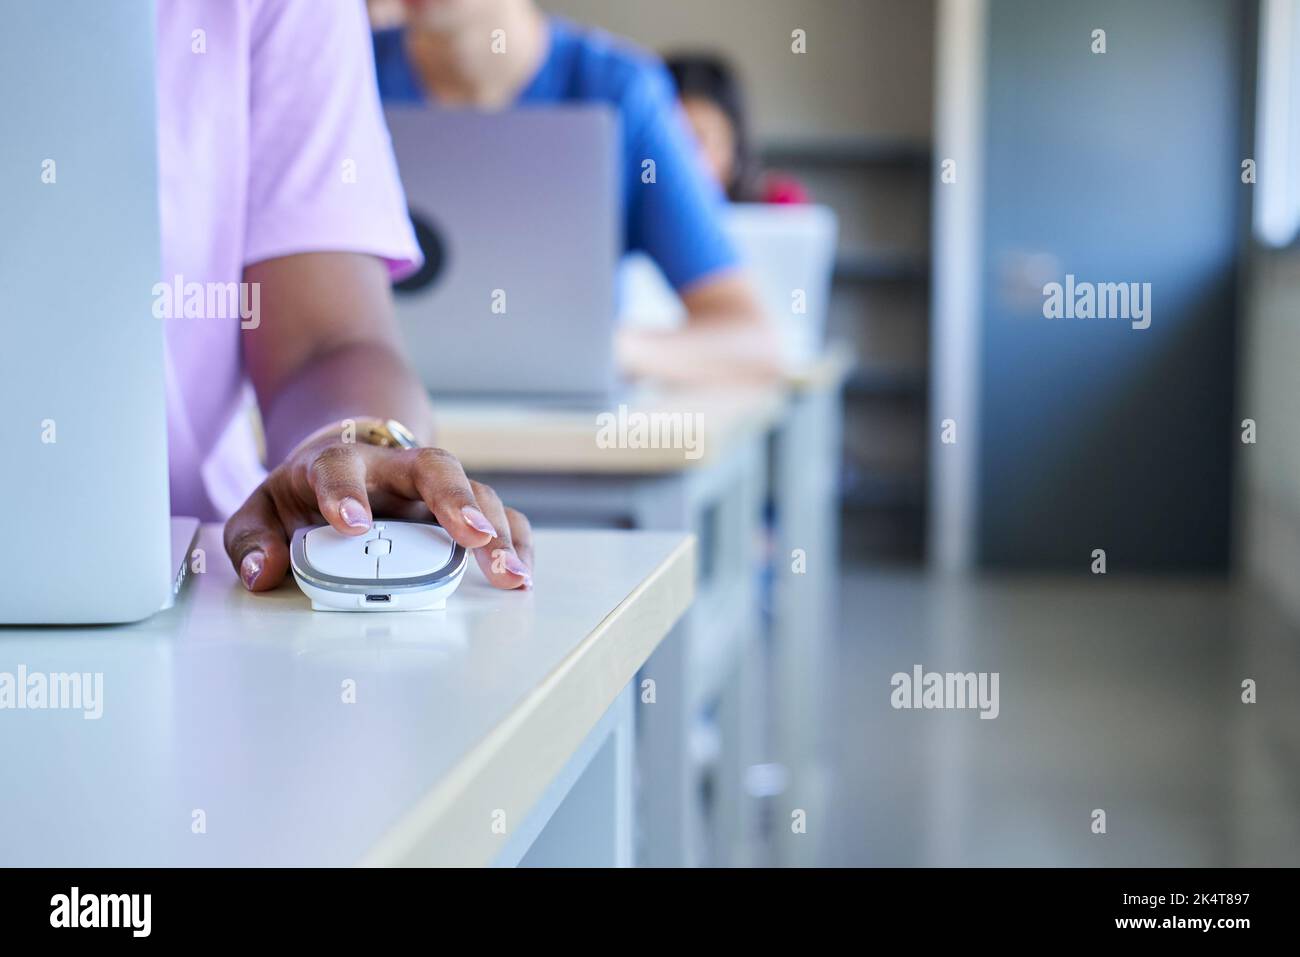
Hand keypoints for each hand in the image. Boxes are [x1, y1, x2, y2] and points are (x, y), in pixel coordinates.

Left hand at [223, 435, 532, 592]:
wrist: (347, 459)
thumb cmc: (308, 492)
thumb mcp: (265, 510)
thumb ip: (253, 539)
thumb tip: (262, 571)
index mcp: (342, 463)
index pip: (340, 467)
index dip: (345, 493)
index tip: (352, 524)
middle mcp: (397, 469)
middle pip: (435, 468)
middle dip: (457, 502)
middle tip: (473, 536)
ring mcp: (437, 488)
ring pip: (477, 493)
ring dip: (497, 532)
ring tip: (509, 574)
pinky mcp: (465, 509)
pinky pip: (502, 516)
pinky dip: (517, 542)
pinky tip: (523, 571)